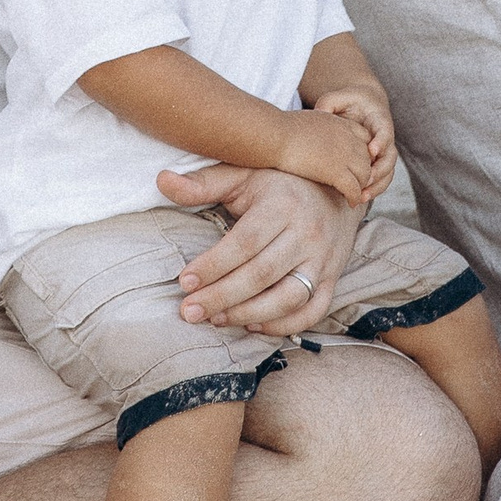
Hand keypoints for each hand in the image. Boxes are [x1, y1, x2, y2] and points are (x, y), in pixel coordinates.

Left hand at [157, 164, 364, 336]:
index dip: (213, 265)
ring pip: (288, 298)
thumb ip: (204, 182)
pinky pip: (311, 312)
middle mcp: (307, 234)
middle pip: (262, 274)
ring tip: (215, 319)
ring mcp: (323, 260)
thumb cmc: (280, 184)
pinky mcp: (333, 280)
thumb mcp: (244, 175)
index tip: (184, 281)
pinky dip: (282, 325)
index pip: (245, 243)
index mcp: (283, 205)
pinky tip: (251, 324)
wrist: (338, 190)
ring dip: (248, 314)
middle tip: (189, 311)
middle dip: (222, 297)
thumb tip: (161, 181)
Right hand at [277, 106, 380, 205]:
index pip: (365, 138)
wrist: (274, 135)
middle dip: (364, 171)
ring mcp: (344, 155)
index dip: (361, 151)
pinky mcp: (336, 172)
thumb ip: (321, 127)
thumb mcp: (309, 119)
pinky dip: (354, 197)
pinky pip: (354, 189)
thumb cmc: (282, 128)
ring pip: (365, 175)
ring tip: (355, 195)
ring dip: (361, 186)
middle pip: (367, 158)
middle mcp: (347, 138)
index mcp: (341, 124)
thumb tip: (315, 136)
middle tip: (357, 183)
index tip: (353, 162)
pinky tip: (351, 203)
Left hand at [305, 83, 394, 199]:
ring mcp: (383, 152)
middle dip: (379, 171)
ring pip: (388, 172)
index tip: (372, 151)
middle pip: (390, 157)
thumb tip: (319, 113)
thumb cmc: (349, 101)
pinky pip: (381, 179)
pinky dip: (373, 190)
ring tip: (361, 197)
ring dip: (377, 186)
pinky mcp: (377, 162)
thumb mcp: (339, 96)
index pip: (385, 132)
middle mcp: (385, 138)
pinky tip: (360, 198)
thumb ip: (329, 102)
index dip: (381, 141)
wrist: (362, 105)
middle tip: (364, 181)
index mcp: (379, 120)